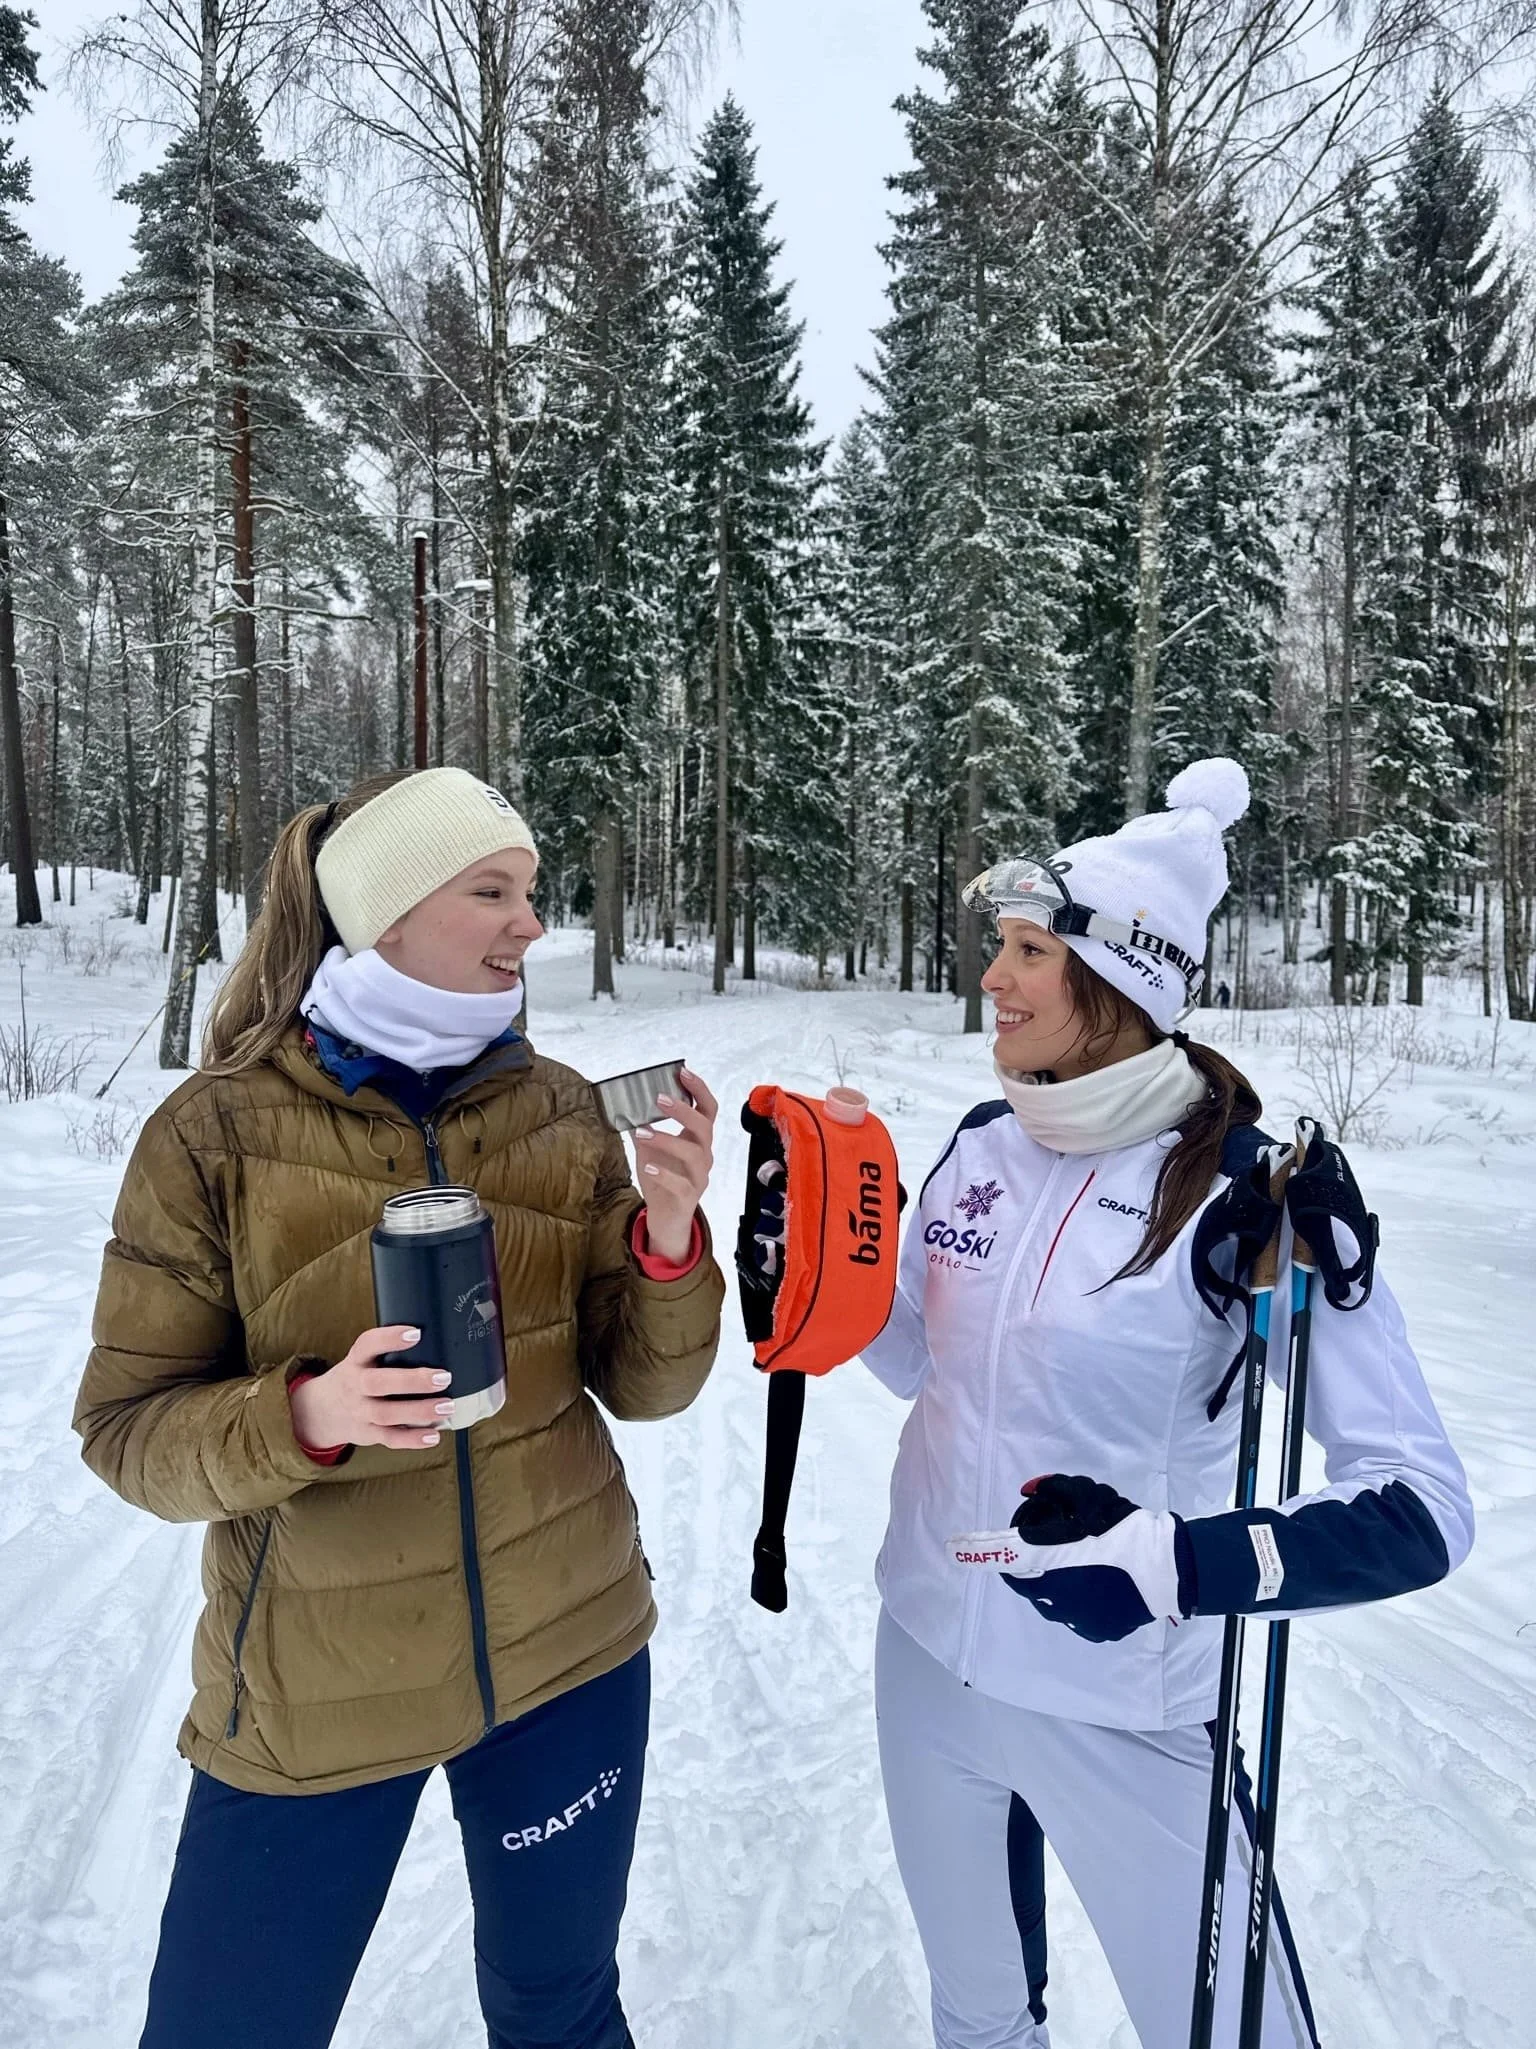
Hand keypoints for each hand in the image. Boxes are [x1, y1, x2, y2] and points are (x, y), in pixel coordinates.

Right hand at [290, 1326, 453, 1452]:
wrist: (321, 1411)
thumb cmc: (356, 1378)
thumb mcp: (362, 1360)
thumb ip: (388, 1353)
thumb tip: (436, 1343)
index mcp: (356, 1361)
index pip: (367, 1344)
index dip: (389, 1338)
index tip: (415, 1333)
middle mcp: (355, 1386)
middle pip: (378, 1383)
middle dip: (412, 1380)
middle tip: (444, 1377)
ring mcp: (360, 1412)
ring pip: (386, 1413)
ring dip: (418, 1411)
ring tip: (446, 1406)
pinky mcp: (367, 1433)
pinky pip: (389, 1438)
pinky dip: (411, 1439)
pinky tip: (433, 1436)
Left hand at [634, 1066, 716, 1262]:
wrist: (667, 1219)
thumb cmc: (661, 1180)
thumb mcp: (650, 1151)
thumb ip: (644, 1130)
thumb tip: (624, 1108)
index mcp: (697, 1140)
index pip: (708, 1109)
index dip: (698, 1089)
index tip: (682, 1072)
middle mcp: (703, 1155)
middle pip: (704, 1127)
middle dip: (683, 1110)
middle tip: (659, 1098)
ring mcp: (699, 1177)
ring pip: (694, 1154)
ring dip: (667, 1139)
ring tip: (641, 1133)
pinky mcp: (690, 1198)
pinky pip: (681, 1184)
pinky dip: (664, 1174)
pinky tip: (647, 1167)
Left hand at [947, 1474, 1187, 1642]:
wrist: (1167, 1567)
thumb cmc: (1125, 1527)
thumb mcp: (1090, 1496)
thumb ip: (1056, 1490)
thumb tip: (1029, 1490)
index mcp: (1047, 1558)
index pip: (1000, 1552)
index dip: (974, 1549)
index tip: (953, 1548)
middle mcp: (1053, 1593)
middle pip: (1024, 1577)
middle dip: (1026, 1563)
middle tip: (1052, 1543)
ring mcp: (1073, 1617)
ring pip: (1048, 1598)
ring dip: (1053, 1581)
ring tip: (1085, 1562)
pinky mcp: (1094, 1630)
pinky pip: (1074, 1612)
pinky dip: (1078, 1598)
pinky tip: (1100, 1582)